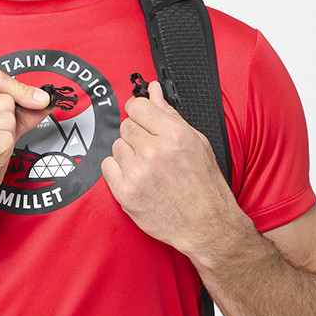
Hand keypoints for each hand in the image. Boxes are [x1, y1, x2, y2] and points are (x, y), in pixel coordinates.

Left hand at [101, 80, 246, 254]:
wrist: (208, 225)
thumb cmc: (205, 185)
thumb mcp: (196, 142)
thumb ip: (170, 114)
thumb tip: (153, 90)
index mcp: (174, 135)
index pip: (137, 106)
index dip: (139, 111)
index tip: (142, 118)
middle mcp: (154, 152)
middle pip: (126, 126)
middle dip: (137, 135)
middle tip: (152, 150)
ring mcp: (137, 173)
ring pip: (116, 146)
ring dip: (128, 154)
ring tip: (147, 167)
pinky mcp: (126, 193)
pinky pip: (107, 167)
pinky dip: (118, 171)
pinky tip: (136, 177)